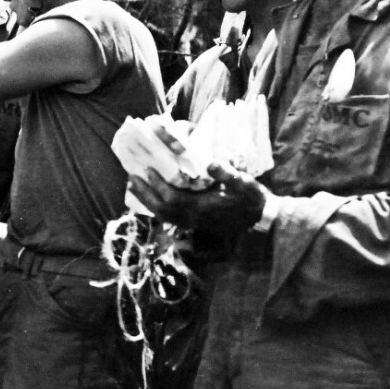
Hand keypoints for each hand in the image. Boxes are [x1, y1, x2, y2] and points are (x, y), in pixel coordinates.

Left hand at [129, 162, 266, 236]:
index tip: (146, 169)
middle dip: (144, 193)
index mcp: (202, 207)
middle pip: (160, 208)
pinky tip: (149, 198)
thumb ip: (227, 174)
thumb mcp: (244, 183)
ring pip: (161, 215)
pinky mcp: (192, 224)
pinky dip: (155, 208)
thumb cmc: (251, 199)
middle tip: (131, 177)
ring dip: (146, 201)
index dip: (156, 185)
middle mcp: (192, 218)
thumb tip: (210, 163)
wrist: (258, 220)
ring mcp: (191, 223)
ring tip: (134, 185)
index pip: (171, 197)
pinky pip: (167, 218)